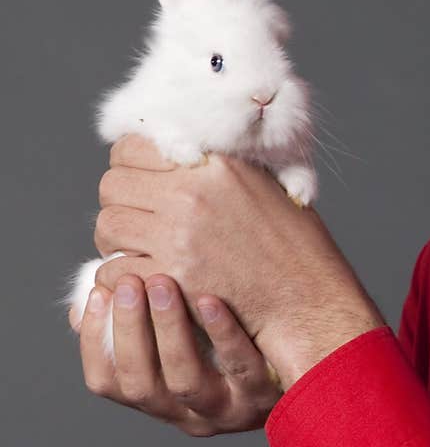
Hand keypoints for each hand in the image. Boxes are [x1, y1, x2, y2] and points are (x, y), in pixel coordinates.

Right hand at [70, 274, 278, 434]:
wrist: (311, 348)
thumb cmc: (238, 327)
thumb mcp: (187, 326)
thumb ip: (141, 313)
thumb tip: (88, 297)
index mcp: (160, 397)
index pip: (109, 382)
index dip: (95, 341)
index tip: (97, 293)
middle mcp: (188, 412)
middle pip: (142, 385)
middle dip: (128, 331)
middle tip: (127, 280)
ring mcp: (228, 407)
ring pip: (185, 381)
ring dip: (168, 330)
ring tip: (164, 281)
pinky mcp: (266, 394)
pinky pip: (241, 367)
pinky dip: (222, 334)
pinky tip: (210, 299)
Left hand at [91, 136, 385, 387]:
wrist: (306, 299)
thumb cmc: (292, 244)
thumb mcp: (265, 184)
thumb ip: (219, 165)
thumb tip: (178, 151)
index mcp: (214, 165)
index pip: (133, 147)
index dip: (129, 165)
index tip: (140, 182)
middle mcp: (192, 196)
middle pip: (112, 185)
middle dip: (120, 202)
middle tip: (137, 219)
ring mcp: (178, 238)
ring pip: (107, 225)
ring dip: (117, 239)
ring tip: (137, 248)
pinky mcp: (172, 279)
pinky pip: (114, 270)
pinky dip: (122, 277)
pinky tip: (145, 278)